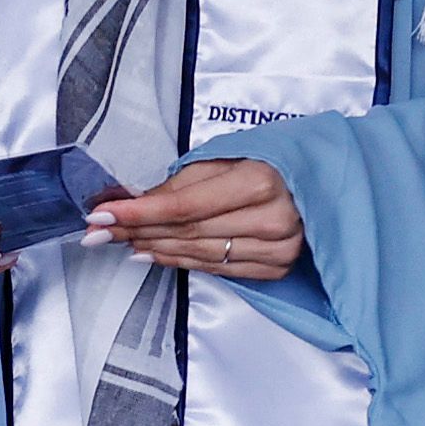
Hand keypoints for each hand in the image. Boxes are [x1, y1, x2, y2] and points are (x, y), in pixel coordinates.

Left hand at [88, 159, 304, 281]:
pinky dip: (181, 262)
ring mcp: (279, 248)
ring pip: (199, 254)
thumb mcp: (227, 157)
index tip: (102, 215)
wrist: (323, 179)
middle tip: (101, 231)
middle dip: (137, 231)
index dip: (138, 213)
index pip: (184, 206)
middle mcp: (273, 219)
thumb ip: (181, 183)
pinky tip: (156, 254)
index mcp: (261, 181)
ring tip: (124, 242)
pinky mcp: (278, 266)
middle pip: (187, 232)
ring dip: (154, 248)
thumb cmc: (274, 161)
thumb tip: (130, 201)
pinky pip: (218, 269)